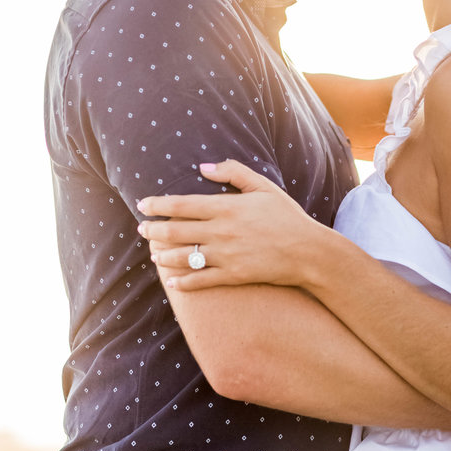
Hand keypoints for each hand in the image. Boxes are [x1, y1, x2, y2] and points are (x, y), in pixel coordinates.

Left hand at [137, 160, 325, 290]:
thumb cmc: (287, 216)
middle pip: (175, 232)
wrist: (308, 252)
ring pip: (183, 257)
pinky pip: (201, 280)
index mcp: (226, 207)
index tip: (143, 205)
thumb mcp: (263, 187)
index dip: (158, 205)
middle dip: (153, 231)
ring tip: (154, 255)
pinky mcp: (233, 276)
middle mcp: (221, 232)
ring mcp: (226, 256)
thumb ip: (233, 173)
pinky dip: (183, 282)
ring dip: (163, 256)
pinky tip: (172, 282)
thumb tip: (203, 167)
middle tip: (142, 230)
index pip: (182, 205)